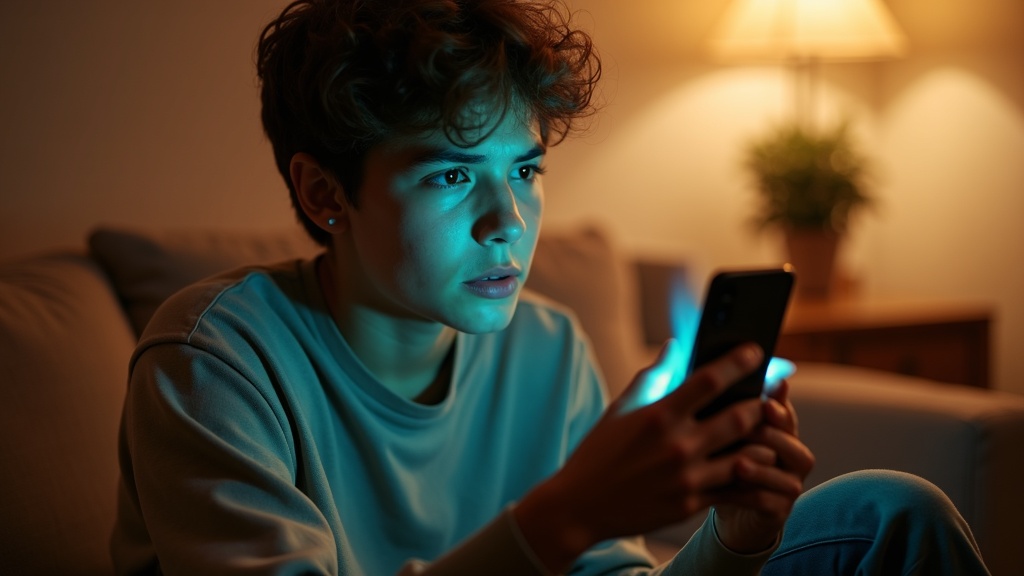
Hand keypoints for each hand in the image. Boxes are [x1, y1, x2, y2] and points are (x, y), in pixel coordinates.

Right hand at [514, 340, 770, 570]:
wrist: (580, 506)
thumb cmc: (598, 453)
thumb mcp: (619, 409)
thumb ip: (651, 377)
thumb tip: (674, 348)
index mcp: (659, 415)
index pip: (709, 380)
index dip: (737, 362)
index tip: (755, 352)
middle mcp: (677, 444)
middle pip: (739, 417)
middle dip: (760, 404)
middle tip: (769, 397)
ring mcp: (686, 477)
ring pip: (746, 456)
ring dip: (762, 442)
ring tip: (770, 434)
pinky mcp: (690, 504)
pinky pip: (734, 490)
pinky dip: (752, 478)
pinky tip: (760, 469)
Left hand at [712, 378, 815, 552]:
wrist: (723, 506)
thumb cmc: (717, 461)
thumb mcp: (714, 432)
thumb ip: (717, 406)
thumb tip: (702, 369)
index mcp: (777, 431)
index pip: (783, 413)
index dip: (778, 404)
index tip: (766, 396)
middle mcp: (790, 455)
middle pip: (790, 439)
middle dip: (769, 432)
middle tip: (748, 426)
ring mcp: (788, 484)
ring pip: (788, 472)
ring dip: (762, 467)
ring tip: (738, 462)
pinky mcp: (779, 510)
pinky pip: (771, 501)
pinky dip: (753, 494)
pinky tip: (732, 489)